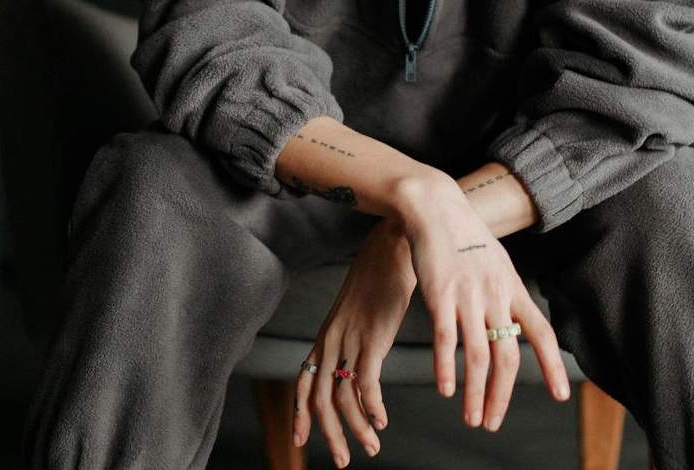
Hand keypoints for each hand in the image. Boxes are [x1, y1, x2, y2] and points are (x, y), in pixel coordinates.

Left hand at [294, 218, 415, 467]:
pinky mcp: (373, 338)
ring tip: (370, 448)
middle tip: (340, 460)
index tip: (299, 439)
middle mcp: (332, 338)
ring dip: (355, 429)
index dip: (299, 413)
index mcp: (327, 332)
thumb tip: (361, 357)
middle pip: (318, 398)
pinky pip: (365, 384)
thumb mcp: (360, 307)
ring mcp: (351, 339)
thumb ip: (356, 333)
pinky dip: (372, 408)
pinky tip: (381, 421)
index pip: (302, 379)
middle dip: (328, 434)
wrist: (394, 246)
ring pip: (341, 397)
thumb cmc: (382, 274)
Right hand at [399, 177, 570, 432]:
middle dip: (502, 396)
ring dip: (476, 394)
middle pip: (507, 356)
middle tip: (493, 422)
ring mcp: (468, 296)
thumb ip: (506, 295)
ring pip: (478, 357)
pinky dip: (447, 369)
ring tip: (472, 417)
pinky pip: (447, 340)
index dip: (552, 366)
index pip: (541, 333)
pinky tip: (446, 389)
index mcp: (513, 289)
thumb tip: (514, 325)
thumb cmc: (465, 236)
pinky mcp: (440, 295)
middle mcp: (496, 296)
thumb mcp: (497, 263)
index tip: (560, 395)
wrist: (436, 208)